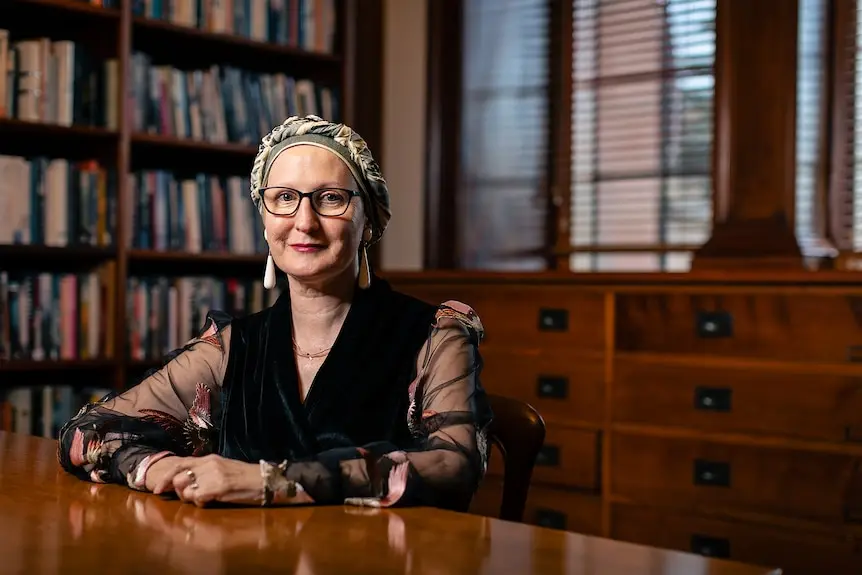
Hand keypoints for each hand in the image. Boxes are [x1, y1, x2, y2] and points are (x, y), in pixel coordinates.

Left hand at [147, 454, 262, 506]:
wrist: (262, 480)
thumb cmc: (242, 478)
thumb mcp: (221, 469)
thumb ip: (203, 472)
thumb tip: (184, 482)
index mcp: (208, 459)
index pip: (179, 464)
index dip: (165, 477)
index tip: (157, 490)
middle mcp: (208, 464)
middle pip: (178, 478)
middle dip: (177, 492)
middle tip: (187, 497)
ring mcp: (213, 475)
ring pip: (186, 490)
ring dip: (190, 498)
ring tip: (202, 499)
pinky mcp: (219, 486)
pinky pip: (198, 497)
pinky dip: (200, 503)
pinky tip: (210, 502)